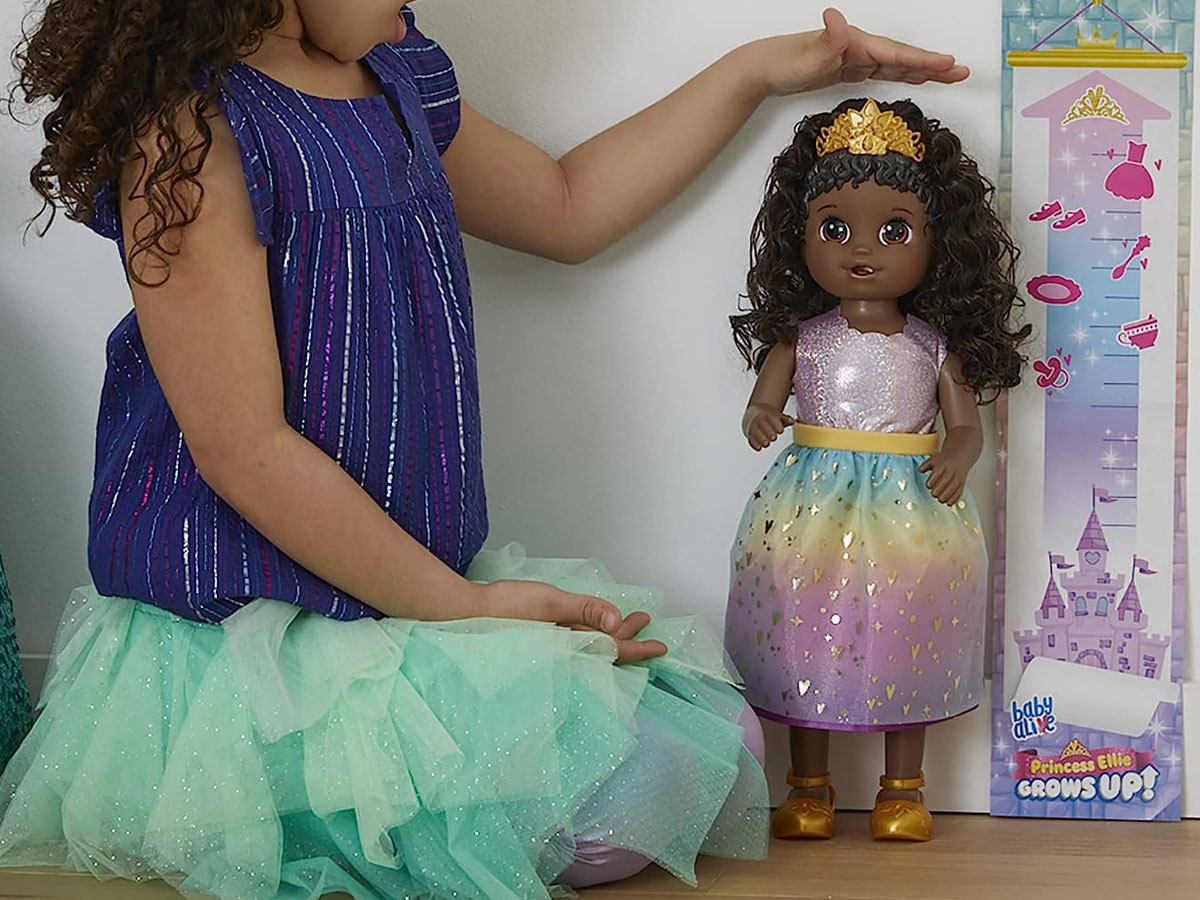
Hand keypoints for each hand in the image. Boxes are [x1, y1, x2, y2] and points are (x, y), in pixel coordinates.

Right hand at [479, 580, 667, 664]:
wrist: (460, 616)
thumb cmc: (502, 609)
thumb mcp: (549, 603)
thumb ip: (585, 611)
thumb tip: (617, 623)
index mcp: (568, 649)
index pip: (613, 652)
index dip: (638, 648)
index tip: (660, 646)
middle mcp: (563, 655)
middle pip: (605, 650)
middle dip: (627, 638)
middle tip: (645, 624)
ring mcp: (551, 651)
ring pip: (590, 647)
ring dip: (610, 634)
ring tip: (627, 622)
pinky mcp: (539, 645)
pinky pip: (574, 645)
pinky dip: (589, 636)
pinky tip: (591, 630)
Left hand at [743, 7, 969, 97]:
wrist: (764, 68)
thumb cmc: (784, 62)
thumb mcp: (807, 55)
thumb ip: (827, 40)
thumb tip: (835, 17)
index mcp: (856, 43)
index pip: (896, 54)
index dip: (923, 60)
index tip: (948, 65)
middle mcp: (860, 47)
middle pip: (903, 58)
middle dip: (934, 66)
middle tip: (963, 73)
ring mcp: (856, 58)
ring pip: (896, 66)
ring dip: (923, 71)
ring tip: (950, 77)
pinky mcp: (849, 69)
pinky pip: (882, 73)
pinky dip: (901, 76)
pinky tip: (916, 80)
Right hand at [744, 405, 795, 450]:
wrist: (754, 415)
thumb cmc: (768, 417)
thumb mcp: (778, 416)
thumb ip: (786, 419)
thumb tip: (792, 421)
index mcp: (767, 415)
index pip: (771, 419)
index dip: (776, 425)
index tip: (780, 430)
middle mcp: (758, 421)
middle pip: (762, 426)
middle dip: (768, 432)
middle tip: (773, 437)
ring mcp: (753, 428)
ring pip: (755, 433)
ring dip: (761, 439)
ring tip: (766, 443)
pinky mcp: (749, 435)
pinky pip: (750, 439)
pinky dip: (754, 444)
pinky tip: (759, 447)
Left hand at [918, 451, 968, 505]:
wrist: (960, 456)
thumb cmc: (944, 460)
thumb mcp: (933, 460)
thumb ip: (925, 465)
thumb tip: (920, 470)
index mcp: (943, 464)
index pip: (938, 473)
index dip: (932, 480)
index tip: (928, 486)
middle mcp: (951, 470)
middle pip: (946, 480)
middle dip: (939, 489)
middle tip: (934, 494)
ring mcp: (958, 477)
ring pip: (954, 487)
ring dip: (947, 495)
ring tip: (941, 500)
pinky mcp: (962, 483)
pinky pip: (960, 491)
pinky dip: (955, 498)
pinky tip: (949, 503)